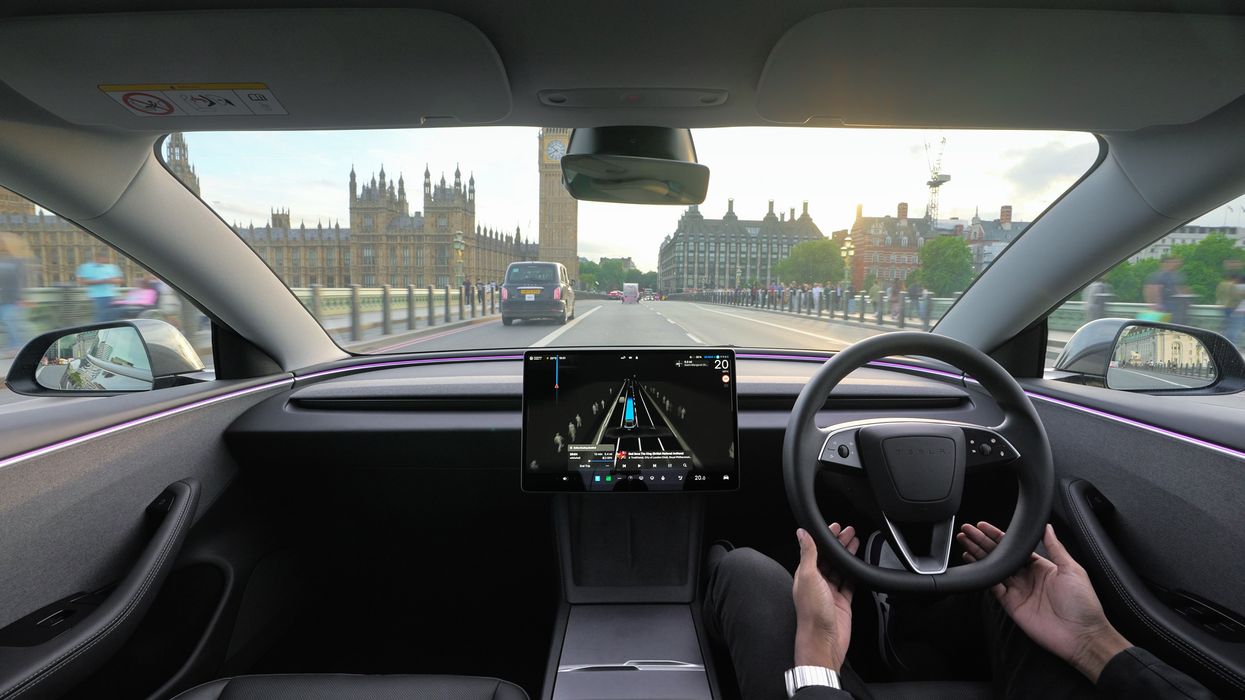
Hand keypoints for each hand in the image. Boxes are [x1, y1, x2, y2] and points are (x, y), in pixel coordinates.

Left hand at [792, 523, 858, 671]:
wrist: (824, 640)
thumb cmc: (812, 613)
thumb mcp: (808, 577)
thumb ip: (807, 554)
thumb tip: (802, 534)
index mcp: (805, 575)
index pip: (816, 550)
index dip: (825, 538)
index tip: (834, 527)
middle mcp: (817, 583)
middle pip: (829, 558)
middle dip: (838, 544)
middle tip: (849, 531)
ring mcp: (830, 592)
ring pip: (840, 569)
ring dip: (847, 556)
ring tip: (855, 542)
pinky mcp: (842, 602)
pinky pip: (849, 584)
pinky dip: (854, 574)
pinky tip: (858, 566)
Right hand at [958, 522, 1130, 682]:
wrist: (1081, 635)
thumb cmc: (1083, 604)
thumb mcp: (1072, 570)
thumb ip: (1055, 547)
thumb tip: (1047, 526)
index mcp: (1042, 566)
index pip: (1015, 547)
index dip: (998, 536)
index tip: (984, 526)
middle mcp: (1028, 577)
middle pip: (1001, 555)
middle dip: (983, 542)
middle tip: (968, 531)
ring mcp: (1018, 591)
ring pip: (994, 569)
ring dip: (978, 555)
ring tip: (964, 543)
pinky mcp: (1011, 604)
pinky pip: (993, 587)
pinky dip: (982, 576)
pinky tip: (972, 564)